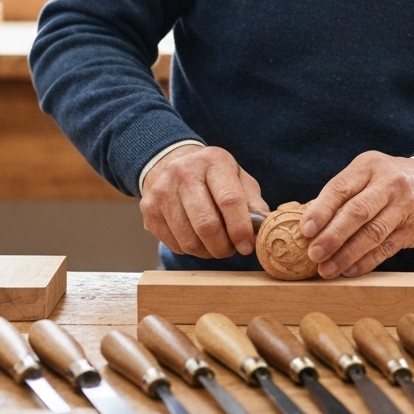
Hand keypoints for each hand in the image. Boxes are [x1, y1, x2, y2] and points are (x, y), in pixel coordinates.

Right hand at [139, 145, 268, 258]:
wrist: (172, 163)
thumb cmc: (213, 176)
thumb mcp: (237, 178)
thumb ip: (253, 202)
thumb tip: (264, 227)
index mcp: (213, 161)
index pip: (229, 200)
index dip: (241, 228)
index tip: (247, 246)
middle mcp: (184, 173)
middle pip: (207, 224)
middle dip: (224, 246)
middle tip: (231, 250)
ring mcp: (162, 191)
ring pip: (189, 240)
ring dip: (207, 252)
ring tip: (216, 246)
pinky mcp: (148, 210)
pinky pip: (174, 244)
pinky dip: (190, 250)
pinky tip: (197, 239)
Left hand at [299, 151, 413, 278]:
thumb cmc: (387, 182)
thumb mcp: (366, 175)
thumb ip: (340, 195)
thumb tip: (306, 220)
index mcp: (368, 166)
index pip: (340, 188)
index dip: (321, 210)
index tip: (306, 230)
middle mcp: (388, 183)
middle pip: (357, 212)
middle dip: (332, 235)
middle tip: (314, 254)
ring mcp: (404, 205)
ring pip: (372, 233)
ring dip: (347, 254)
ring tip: (327, 268)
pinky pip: (387, 248)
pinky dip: (366, 262)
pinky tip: (350, 270)